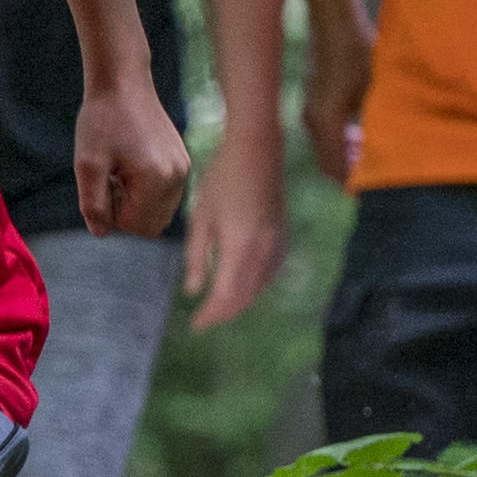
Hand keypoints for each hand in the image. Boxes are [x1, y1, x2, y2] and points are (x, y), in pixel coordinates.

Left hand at [71, 79, 192, 246]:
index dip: (110, 212)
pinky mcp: (182, 161)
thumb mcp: (87, 164)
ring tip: (120, 172)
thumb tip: (101, 232)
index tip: (103, 182)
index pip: (134, 225)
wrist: (122, 82)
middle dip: (126, 212)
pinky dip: (147, 192)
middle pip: (151, 226)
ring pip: (159, 213)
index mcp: (157, 179)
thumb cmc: (102, 119)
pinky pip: (166, 196)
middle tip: (111, 179)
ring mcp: (184, 169)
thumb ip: (93, 204)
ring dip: (136, 203)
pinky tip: (130, 166)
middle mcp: (178, 177)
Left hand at [181, 129, 284, 328]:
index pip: (225, 296)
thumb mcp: (201, 218)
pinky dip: (253, 287)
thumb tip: (193, 290)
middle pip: (245, 298)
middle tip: (204, 321)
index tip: (195, 327)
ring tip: (218, 308)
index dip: (210, 316)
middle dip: (223, 314)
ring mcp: (277, 246)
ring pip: (259, 289)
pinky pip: (269, 275)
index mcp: (239, 247)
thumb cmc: (222, 178)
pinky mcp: (283, 238)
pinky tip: (240, 286)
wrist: (257, 150)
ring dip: (239, 303)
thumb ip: (196, 257)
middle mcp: (263, 252)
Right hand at [300, 13, 370, 189]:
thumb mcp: (378, 89)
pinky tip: (361, 137)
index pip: (337, 166)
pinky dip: (341, 143)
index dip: (355, 182)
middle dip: (351, 173)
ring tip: (372, 159)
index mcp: (326, 121)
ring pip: (326, 149)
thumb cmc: (359, 52)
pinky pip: (325, 134)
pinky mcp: (314, 102)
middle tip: (376, 180)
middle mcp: (313, 120)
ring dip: (347, 158)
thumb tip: (401, 151)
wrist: (336, 23)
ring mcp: (310, 111)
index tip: (374, 190)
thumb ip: (384, 122)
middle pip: (328, 163)